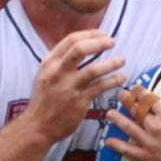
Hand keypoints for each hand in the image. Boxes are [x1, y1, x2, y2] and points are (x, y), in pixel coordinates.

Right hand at [23, 29, 122, 146]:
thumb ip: (60, 61)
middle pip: (80, 49)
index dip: (90, 34)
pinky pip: (100, 87)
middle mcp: (58, 72)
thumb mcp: (45, 75)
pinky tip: (121, 78)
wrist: (38, 126)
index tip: (103, 34)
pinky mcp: (79, 101)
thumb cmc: (44, 100)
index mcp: (49, 63)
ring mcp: (69, 87)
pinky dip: (113, 80)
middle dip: (100, 43)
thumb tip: (82, 46)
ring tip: (122, 60)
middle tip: (112, 42)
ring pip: (94, 69)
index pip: (71, 40)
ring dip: (111, 63)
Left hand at [103, 73, 160, 160]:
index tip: (135, 88)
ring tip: (109, 113)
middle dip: (126, 100)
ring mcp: (151, 142)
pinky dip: (117, 145)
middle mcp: (156, 125)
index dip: (139, 91)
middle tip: (120, 95)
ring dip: (117, 119)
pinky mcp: (149, 158)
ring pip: (128, 127)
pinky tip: (108, 141)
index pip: (147, 97)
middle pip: (135, 109)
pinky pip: (129, 151)